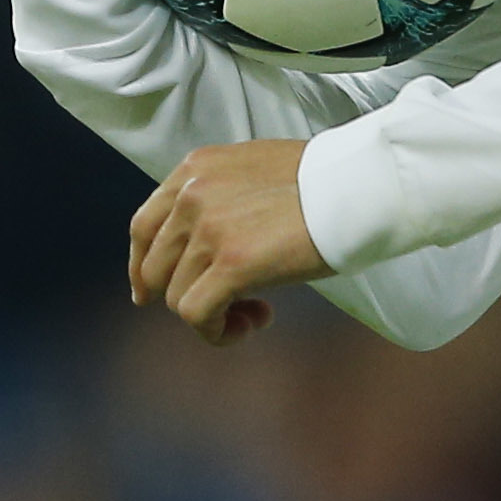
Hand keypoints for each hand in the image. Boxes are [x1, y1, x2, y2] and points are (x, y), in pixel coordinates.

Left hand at [129, 140, 329, 344]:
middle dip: (184, 295)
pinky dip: (220, 331)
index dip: (143, 267)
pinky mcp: (230, 264)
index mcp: (194, 169)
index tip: (149, 293)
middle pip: (156, 269)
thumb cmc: (323, 181)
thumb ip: (219, 196)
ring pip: (178, 298)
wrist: (357, 185)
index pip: (144, 226)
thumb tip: (204, 243)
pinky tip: (255, 320)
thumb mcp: (253, 171)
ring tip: (258, 310)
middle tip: (228, 306)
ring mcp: (208, 230)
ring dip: (214, 315)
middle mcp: (191, 196)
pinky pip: (198, 316)